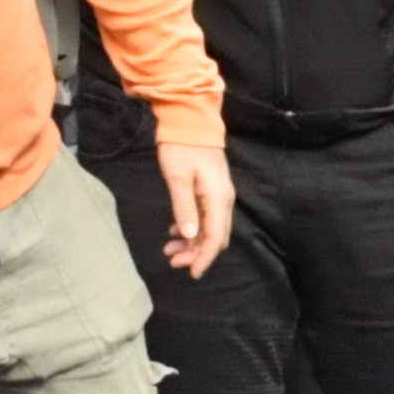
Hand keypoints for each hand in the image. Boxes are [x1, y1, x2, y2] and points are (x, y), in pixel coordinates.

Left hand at [160, 140, 235, 276]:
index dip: (203, 257)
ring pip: (209, 228)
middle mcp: (223, 201)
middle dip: (196, 252)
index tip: (192, 272)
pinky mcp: (211, 190)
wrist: (190, 120)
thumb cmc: (181, 147)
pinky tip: (176, 230)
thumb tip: (190, 236)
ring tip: (170, 248)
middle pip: (215, 236)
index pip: (214, 237)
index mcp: (217, 199)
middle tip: (174, 261)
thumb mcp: (177, 177)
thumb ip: (184, 207)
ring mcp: (219, 195)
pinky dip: (191, 228)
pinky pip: (205, 217)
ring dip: (192, 241)